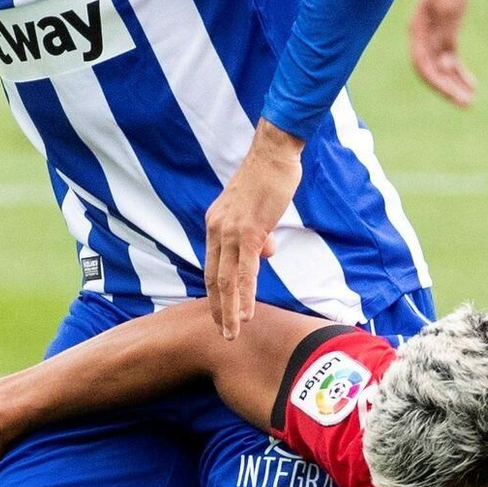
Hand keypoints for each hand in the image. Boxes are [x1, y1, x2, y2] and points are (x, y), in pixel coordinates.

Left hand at [204, 122, 302, 340]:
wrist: (274, 153)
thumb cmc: (269, 177)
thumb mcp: (258, 210)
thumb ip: (258, 234)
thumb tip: (265, 252)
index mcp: (216, 225)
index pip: (213, 266)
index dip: (215, 293)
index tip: (219, 313)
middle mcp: (217, 229)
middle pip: (213, 279)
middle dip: (217, 309)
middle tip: (222, 333)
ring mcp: (231, 232)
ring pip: (226, 280)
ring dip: (229, 310)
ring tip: (231, 333)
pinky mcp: (248, 232)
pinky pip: (245, 271)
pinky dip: (244, 295)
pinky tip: (246, 314)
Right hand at [408, 0, 477, 105]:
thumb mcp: (450, 9)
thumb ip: (446, 37)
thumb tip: (444, 67)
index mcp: (417, 32)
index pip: (422, 66)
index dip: (437, 83)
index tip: (454, 96)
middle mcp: (422, 37)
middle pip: (432, 71)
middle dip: (448, 89)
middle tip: (466, 104)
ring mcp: (433, 36)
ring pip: (442, 68)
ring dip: (455, 84)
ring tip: (471, 99)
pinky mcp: (446, 32)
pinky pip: (450, 59)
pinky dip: (460, 72)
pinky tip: (472, 83)